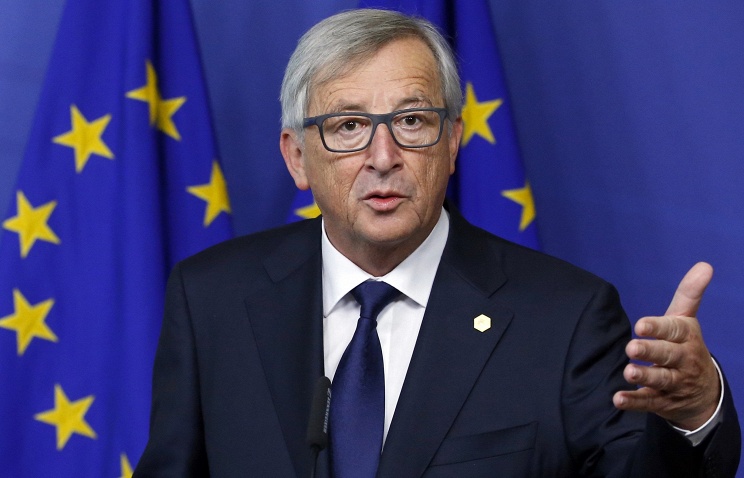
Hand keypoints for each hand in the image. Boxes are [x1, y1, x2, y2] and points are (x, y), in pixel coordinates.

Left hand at [612, 262, 719, 429]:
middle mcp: (682, 361)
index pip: (674, 331)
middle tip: (631, 347)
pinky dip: (633, 402)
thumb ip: (689, 293)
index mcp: (686, 338)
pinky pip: (648, 402)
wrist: (703, 391)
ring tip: (628, 372)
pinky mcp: (662, 401)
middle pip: (668, 356)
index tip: (641, 325)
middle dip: (651, 352)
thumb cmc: (685, 346)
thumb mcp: (686, 320)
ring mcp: (673, 383)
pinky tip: (618, 399)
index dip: (658, 328)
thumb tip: (704, 265)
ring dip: (644, 377)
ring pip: (660, 380)